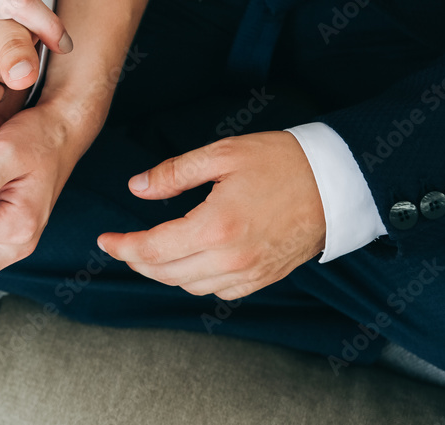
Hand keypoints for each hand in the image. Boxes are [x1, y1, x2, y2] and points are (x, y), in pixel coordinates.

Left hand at [98, 132, 325, 300]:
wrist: (339, 183)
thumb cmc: (282, 162)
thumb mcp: (223, 154)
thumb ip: (174, 173)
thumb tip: (137, 187)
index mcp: (215, 226)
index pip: (152, 248)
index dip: (122, 246)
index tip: (104, 240)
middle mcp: (231, 258)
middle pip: (165, 273)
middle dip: (136, 261)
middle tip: (120, 245)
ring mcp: (249, 272)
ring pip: (188, 286)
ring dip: (162, 272)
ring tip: (148, 252)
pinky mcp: (263, 278)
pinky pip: (217, 290)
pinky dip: (193, 280)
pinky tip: (186, 262)